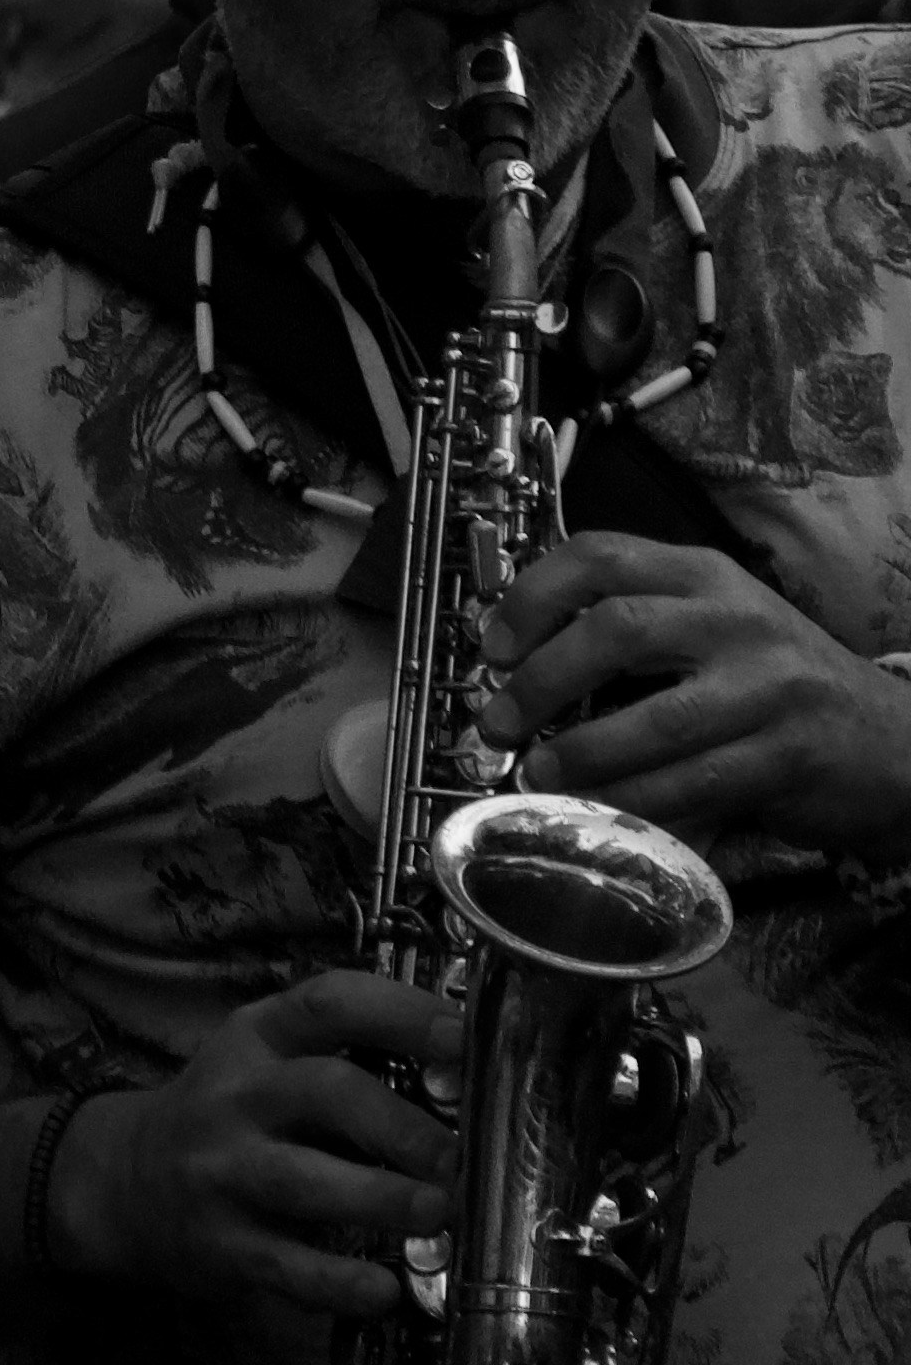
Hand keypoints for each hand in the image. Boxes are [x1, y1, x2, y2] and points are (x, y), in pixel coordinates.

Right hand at [51, 972, 458, 1328]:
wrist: (122, 1182)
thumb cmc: (228, 1117)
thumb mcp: (264, 1064)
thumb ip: (343, 1061)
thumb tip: (467, 1079)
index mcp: (257, 1038)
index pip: (330, 1003)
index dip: (403, 1015)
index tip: (465, 1039)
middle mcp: (237, 1096)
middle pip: (324, 1090)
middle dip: (400, 1123)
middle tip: (458, 1158)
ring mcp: (223, 1171)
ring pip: (305, 1180)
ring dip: (380, 1197)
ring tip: (438, 1214)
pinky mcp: (221, 1244)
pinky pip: (286, 1266)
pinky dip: (338, 1282)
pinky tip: (384, 1291)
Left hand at [485, 531, 910, 866]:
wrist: (892, 739)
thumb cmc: (779, 681)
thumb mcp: (717, 624)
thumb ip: (640, 623)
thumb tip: (523, 661)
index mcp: (707, 574)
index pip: (603, 554)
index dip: (532, 595)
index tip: (493, 644)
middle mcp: (736, 619)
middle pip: (616, 629)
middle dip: (541, 680)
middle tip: (498, 720)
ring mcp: (767, 688)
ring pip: (653, 719)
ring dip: (579, 754)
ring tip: (537, 773)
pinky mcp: (786, 757)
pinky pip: (692, 784)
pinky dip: (635, 802)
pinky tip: (601, 810)